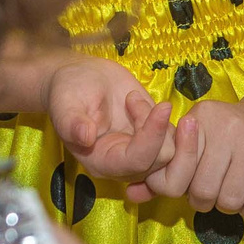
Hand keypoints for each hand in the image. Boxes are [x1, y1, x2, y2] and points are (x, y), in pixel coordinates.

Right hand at [44, 57, 175, 199]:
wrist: (80, 79)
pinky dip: (176, 124)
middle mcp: (125, 164)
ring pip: (174, 152)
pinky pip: (180, 142)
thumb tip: (84, 136)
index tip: (161, 107)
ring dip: (163, 122)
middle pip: (162, 163)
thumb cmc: (68, 92)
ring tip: (133, 99)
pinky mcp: (155, 137)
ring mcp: (143, 151)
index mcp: (102, 162)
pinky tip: (152, 105)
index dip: (152, 137)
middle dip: (161, 130)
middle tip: (139, 100)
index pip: (137, 161)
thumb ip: (71, 123)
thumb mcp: (64, 104)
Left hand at [144, 97, 243, 219]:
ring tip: (231, 191)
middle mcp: (227, 127)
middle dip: (205, 200)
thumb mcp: (192, 141)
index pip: (176, 171)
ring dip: (228, 207)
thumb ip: (160, 169)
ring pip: (229, 201)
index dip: (181, 186)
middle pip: (202, 191)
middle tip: (213, 190)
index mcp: (200, 117)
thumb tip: (131, 195)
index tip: (191, 181)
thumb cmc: (224, 137)